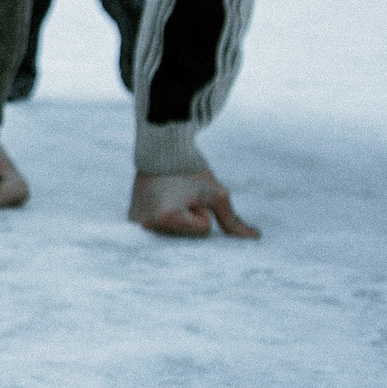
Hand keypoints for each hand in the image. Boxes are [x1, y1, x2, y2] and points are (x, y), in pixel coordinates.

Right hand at [129, 169, 258, 238]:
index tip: (189, 195)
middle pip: (186, 237)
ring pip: (173, 235)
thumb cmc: (189, 170)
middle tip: (178, 196)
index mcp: (167, 217)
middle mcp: (147, 224)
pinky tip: (159, 204)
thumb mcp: (215, 194)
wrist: (160, 150)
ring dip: (177, 221)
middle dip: (189, 220)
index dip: (203, 210)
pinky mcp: (131, 219)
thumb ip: (232, 219)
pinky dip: (163, 222)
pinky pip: (158, 231)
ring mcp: (136, 223)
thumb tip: (255, 237)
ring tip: (168, 198)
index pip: (202, 230)